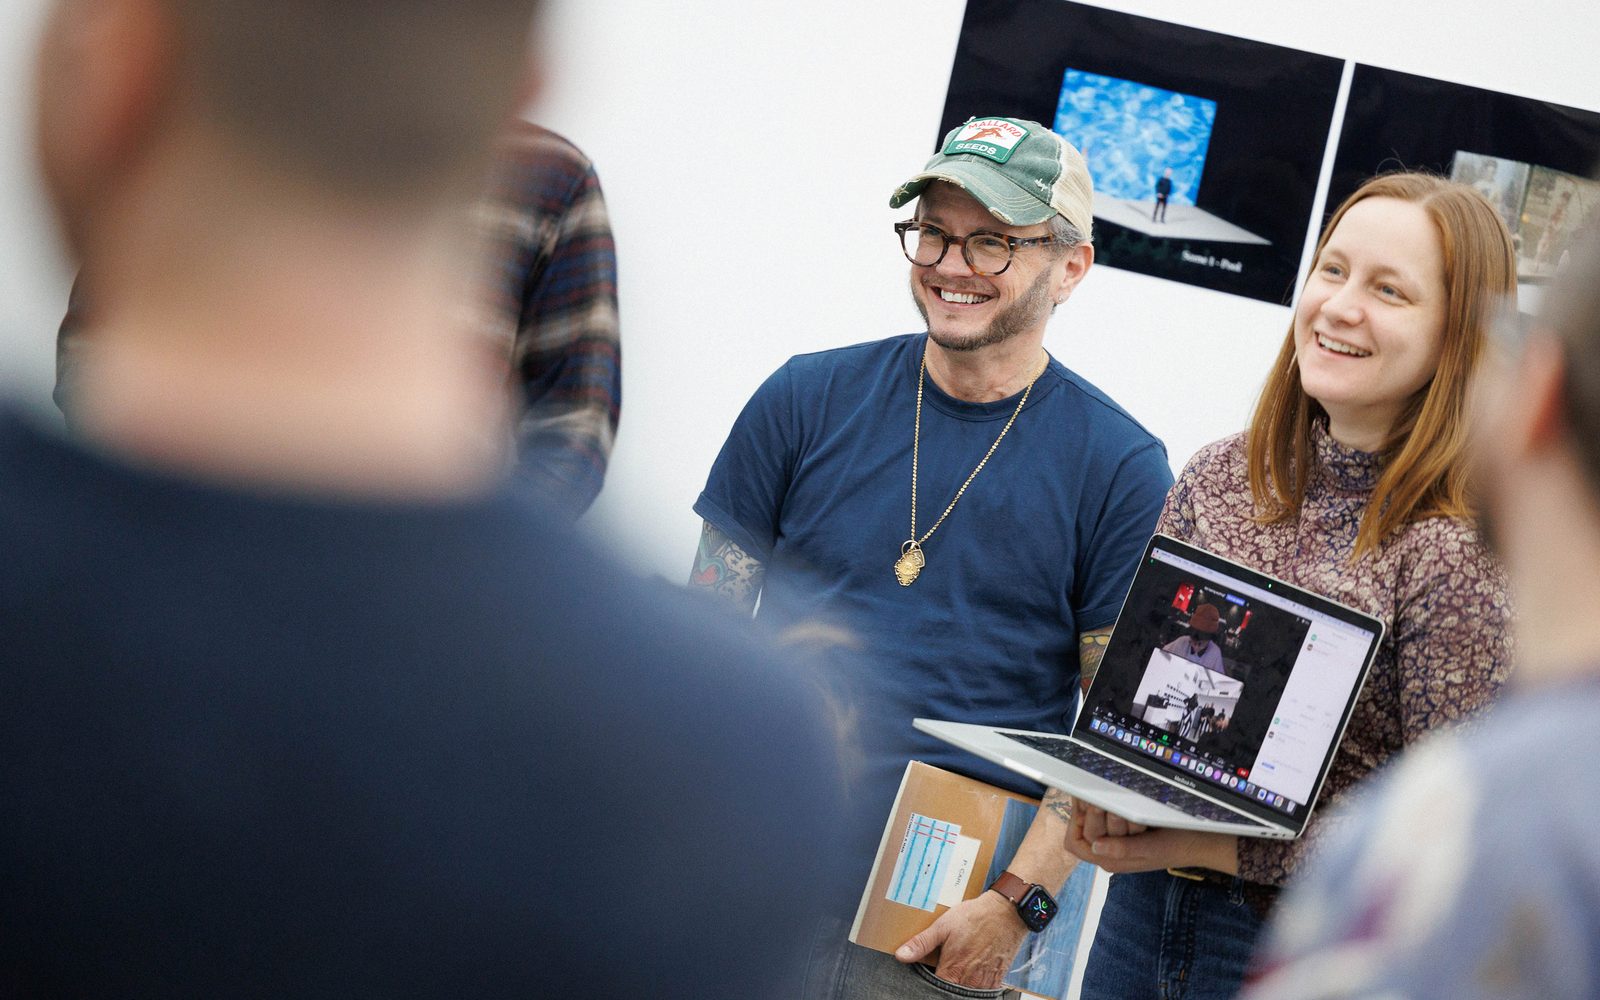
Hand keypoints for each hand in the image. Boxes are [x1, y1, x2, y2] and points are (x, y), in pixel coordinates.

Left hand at [894, 890, 1026, 988]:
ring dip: (961, 982)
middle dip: (945, 983)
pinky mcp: (997, 978)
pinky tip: (973, 968)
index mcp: (953, 971)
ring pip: (967, 991)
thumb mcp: (942, 926)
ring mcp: (985, 981)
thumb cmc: (974, 917)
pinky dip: (976, 983)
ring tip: (960, 966)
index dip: (929, 982)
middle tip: (946, 965)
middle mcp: (969, 981)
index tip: (929, 972)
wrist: (1006, 912)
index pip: (935, 989)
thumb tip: (901, 956)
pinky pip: (984, 989)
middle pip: (952, 991)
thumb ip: (921, 944)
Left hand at [1065, 799, 1237, 874]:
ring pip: (1095, 817)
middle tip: (1106, 798)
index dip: (1076, 823)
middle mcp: (1109, 850)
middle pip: (1085, 827)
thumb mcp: (1151, 849)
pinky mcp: (1126, 827)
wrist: (1201, 840)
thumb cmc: (1178, 846)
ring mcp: (1117, 838)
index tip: (1088, 803)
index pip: (1075, 843)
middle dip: (1094, 811)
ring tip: (1119, 800)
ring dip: (1105, 805)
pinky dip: (1112, 801)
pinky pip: (1109, 811)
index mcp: (1110, 861)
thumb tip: (1095, 846)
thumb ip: (1123, 850)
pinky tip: (1119, 794)